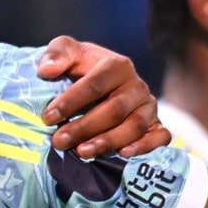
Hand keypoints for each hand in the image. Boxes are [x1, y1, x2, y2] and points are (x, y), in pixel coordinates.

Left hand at [36, 37, 168, 157]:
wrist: (99, 82)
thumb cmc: (80, 67)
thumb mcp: (66, 53)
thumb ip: (56, 55)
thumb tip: (46, 70)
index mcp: (117, 66)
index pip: (94, 85)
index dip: (71, 102)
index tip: (48, 117)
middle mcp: (136, 86)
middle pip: (114, 110)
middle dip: (84, 127)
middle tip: (59, 141)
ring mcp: (148, 106)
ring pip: (134, 126)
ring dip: (108, 141)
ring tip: (81, 152)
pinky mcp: (156, 124)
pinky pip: (160, 136)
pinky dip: (145, 146)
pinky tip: (123, 154)